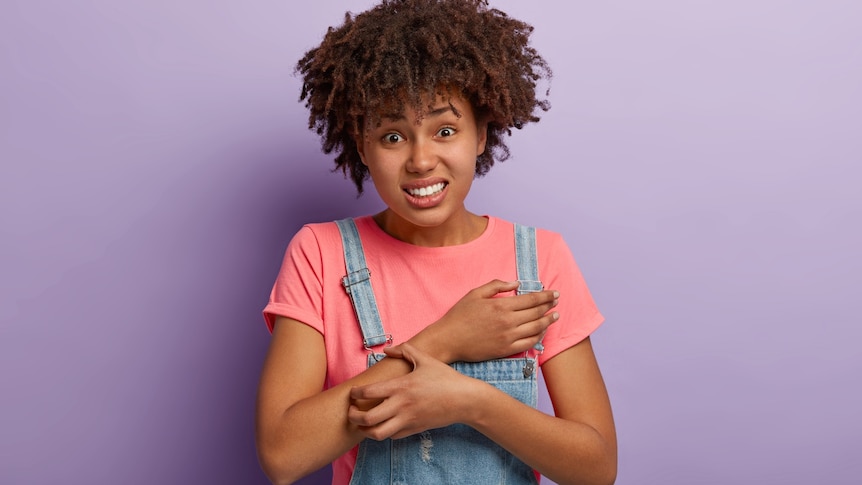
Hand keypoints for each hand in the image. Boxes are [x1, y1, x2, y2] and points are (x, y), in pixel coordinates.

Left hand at [348, 343, 478, 439]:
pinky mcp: (415, 429)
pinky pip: (392, 436)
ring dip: (365, 430)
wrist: (464, 400)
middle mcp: (401, 406)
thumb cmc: (445, 378)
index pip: (368, 393)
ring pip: (377, 434)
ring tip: (362, 423)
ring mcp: (408, 420)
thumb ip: (405, 351)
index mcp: (401, 387)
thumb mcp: (426, 359)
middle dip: (353, 417)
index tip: (353, 393)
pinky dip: (383, 432)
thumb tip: (387, 349)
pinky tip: (383, 424)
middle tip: (351, 411)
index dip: (355, 394)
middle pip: (367, 419)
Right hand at [411, 280, 558, 362]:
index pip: (531, 299)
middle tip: (557, 301)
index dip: (545, 296)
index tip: (554, 293)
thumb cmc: (459, 315)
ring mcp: (508, 337)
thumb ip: (497, 286)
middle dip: (550, 306)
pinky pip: (529, 343)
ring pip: (536, 328)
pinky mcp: (506, 350)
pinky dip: (539, 337)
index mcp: (501, 306)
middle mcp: (508, 322)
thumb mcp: (475, 293)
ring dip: (548, 321)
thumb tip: (516, 283)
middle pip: (537, 313)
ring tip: (555, 316)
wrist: (449, 340)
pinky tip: (542, 332)